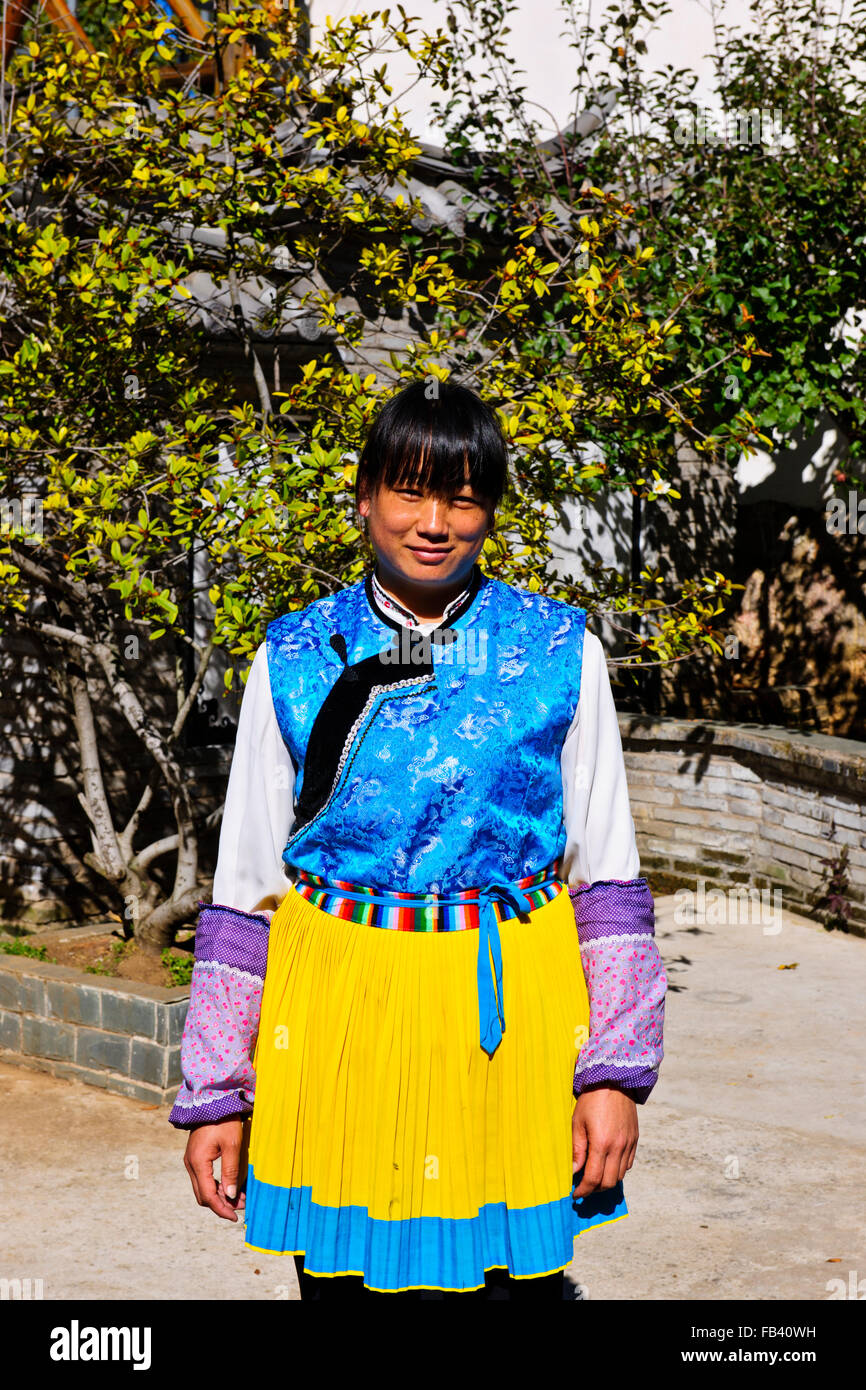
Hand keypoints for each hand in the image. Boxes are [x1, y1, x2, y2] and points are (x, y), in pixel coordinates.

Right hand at [183, 1115, 250, 1221]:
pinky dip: (215, 1186)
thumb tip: (231, 1196)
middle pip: (203, 1196)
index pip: (208, 1196)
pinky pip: (203, 1178)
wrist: (212, 1100)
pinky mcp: (195, 1157)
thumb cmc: (224, 1120)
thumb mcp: (232, 1144)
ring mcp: (191, 1161)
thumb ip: (231, 1171)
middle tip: (241, 1207)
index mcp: (198, 1163)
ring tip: (239, 1198)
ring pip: (202, 1188)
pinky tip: (230, 1185)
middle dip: (221, 1205)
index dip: (221, 1209)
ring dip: (219, 1196)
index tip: (235, 1217)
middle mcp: (191, 1164)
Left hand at [571, 1084, 637, 1199]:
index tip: (575, 1194)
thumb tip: (574, 1171)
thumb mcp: (577, 1122)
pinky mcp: (635, 1139)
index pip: (593, 1178)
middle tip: (583, 1188)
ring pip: (620, 1175)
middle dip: (594, 1190)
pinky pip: (628, 1163)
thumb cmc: (591, 1100)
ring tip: (594, 1177)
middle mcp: (618, 1147)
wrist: (614, 1080)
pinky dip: (617, 1170)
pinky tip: (607, 1164)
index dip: (583, 1190)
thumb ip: (576, 1148)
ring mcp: (629, 1144)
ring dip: (606, 1181)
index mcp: (602, 1143)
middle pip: (608, 1182)